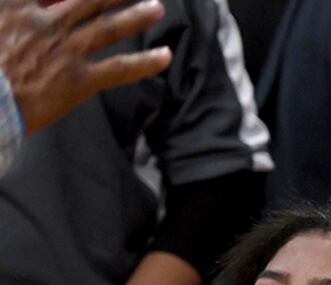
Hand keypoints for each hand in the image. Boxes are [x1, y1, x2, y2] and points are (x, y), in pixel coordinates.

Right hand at [0, 0, 171, 134]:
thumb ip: (9, 10)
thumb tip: (17, 11)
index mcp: (16, 6)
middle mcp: (46, 22)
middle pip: (87, 0)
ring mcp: (65, 50)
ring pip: (108, 27)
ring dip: (135, 16)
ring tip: (157, 8)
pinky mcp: (78, 80)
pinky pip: (118, 69)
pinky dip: (144, 63)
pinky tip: (165, 57)